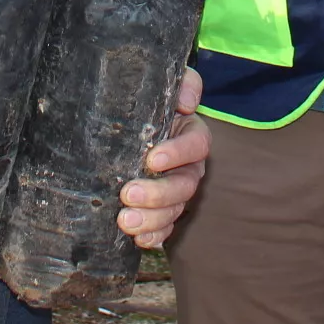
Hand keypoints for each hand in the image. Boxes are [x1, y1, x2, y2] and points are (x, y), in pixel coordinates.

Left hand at [118, 67, 208, 247]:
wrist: (126, 124)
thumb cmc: (146, 102)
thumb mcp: (166, 84)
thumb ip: (185, 83)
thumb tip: (188, 104)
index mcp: (192, 134)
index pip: (198, 144)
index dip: (178, 153)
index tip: (152, 159)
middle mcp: (189, 166)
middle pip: (185, 185)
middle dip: (159, 194)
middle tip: (129, 194)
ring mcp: (176, 191)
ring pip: (174, 210)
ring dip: (152, 219)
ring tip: (125, 221)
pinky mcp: (162, 210)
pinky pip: (165, 228)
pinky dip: (154, 236)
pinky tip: (137, 239)